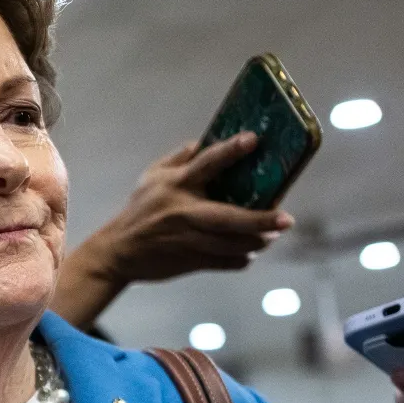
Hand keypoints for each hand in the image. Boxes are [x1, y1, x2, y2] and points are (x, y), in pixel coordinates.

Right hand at [52, 134, 293, 326]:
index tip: (254, 139)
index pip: (207, 163)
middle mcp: (184, 211)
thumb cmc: (139, 210)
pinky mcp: (188, 261)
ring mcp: (187, 239)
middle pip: (229, 217)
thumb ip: (180, 158)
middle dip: (260, 219)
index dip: (231, 150)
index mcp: (176, 185)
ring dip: (256, 241)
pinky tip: (249, 253)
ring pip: (231, 244)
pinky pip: (223, 263)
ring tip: (271, 235)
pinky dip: (240, 260)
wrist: (117, 252)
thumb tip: (206, 141)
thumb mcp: (152, 177)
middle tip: (286, 219)